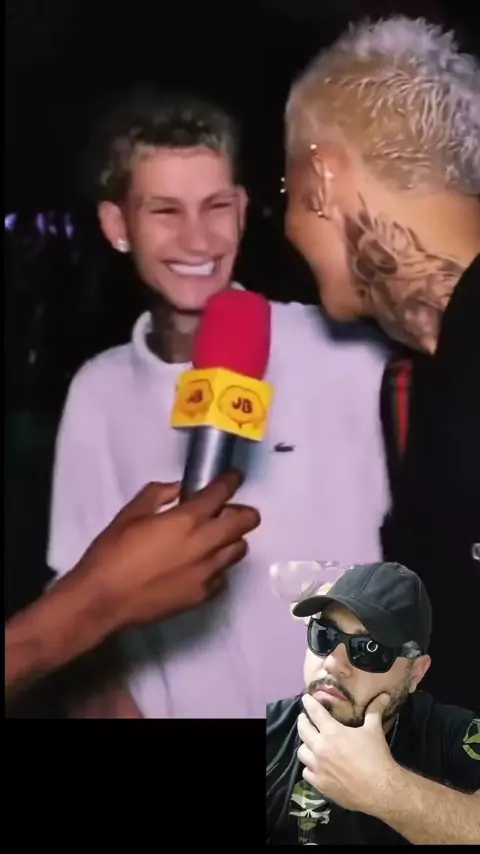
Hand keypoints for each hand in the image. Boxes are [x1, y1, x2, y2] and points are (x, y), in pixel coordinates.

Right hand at [76, 470, 259, 629]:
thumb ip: (159, 494)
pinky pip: (222, 575)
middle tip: (227, 511)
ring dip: (231, 539)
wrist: (104, 599)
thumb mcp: (131, 513)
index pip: (222, 493)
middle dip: (243, 511)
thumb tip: (179, 489)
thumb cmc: (113, 552)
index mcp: (187, 519)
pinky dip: (217, 566)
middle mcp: (206, 544)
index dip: (231, 480)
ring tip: (213, 539)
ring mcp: (208, 572)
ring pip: (239, 550)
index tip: (234, 477)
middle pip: (246, 522)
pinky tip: (198, 566)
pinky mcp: (204, 595)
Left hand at [297, 692, 394, 812]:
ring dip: (305, 744)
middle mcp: (320, 748)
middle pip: (303, 730)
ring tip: (309, 742)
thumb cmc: (376, 756)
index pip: (315, 712)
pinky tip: (314, 765)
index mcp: (332, 732)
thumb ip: (375, 711)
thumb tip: (384, 695)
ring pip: (301, 752)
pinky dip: (309, 767)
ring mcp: (318, 767)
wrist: (379, 789)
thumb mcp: (374, 730)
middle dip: (302, 721)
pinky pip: (306, 772)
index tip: (305, 699)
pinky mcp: (320, 784)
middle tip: (304, 718)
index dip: (309, 703)